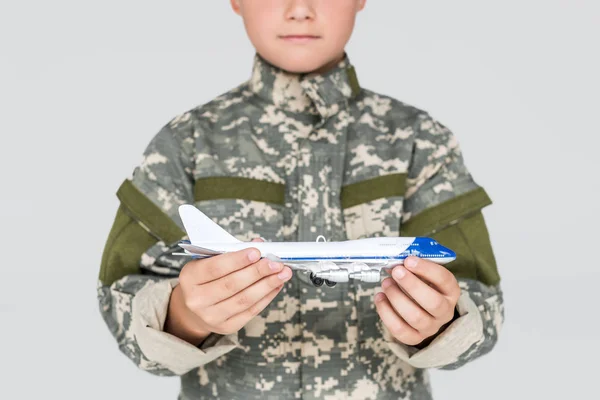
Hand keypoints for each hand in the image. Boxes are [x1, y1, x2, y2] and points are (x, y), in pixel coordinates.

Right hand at [165, 238, 291, 344]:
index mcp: (189, 277)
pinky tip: (277, 286)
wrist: (195, 308)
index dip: (237, 260)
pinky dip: (266, 297)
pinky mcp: (226, 327)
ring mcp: (211, 316)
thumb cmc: (206, 278)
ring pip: (244, 300)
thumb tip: (261, 244)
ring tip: (283, 273)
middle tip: (276, 262)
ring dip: (267, 285)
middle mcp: (197, 299)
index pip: (215, 268)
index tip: (257, 252)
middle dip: (258, 272)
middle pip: (232, 285)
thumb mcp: (210, 260)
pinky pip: (250, 312)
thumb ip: (233, 251)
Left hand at [374, 256, 459, 346]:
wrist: (422, 312)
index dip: (426, 269)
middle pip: (433, 302)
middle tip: (396, 271)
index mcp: (451, 291)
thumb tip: (394, 261)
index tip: (409, 260)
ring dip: (397, 297)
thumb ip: (413, 268)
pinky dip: (386, 313)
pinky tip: (380, 297)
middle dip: (412, 285)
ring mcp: (431, 327)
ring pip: (415, 317)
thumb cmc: (422, 286)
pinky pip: (400, 330)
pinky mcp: (415, 337)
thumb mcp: (424, 275)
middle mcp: (445, 311)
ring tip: (385, 283)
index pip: (444, 280)